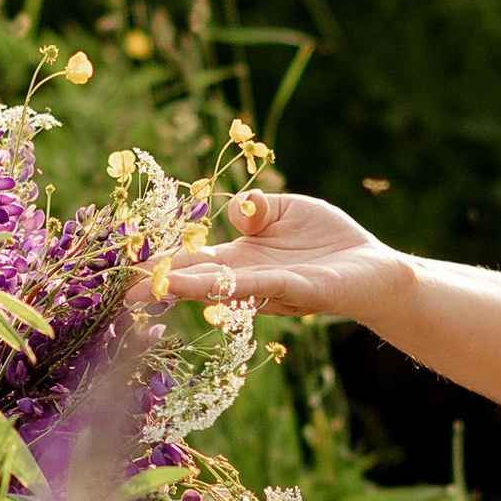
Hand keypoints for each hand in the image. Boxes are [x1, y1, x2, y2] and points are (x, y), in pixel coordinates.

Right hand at [151, 190, 409, 329]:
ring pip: (227, 287)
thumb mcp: (287, 209)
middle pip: (201, 280)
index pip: (194, 260)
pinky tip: (220, 282)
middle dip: (166, 285)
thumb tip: (239, 209)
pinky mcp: (302, 292)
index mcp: (241, 257)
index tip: (129, 268)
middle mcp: (250, 277)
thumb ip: (257, 207)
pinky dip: (242, 284)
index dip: (164, 263)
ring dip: (194, 289)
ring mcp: (273, 288)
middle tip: (127, 293)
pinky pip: (267, 286)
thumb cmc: (328, 239)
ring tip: (161, 289)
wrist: (373, 269)